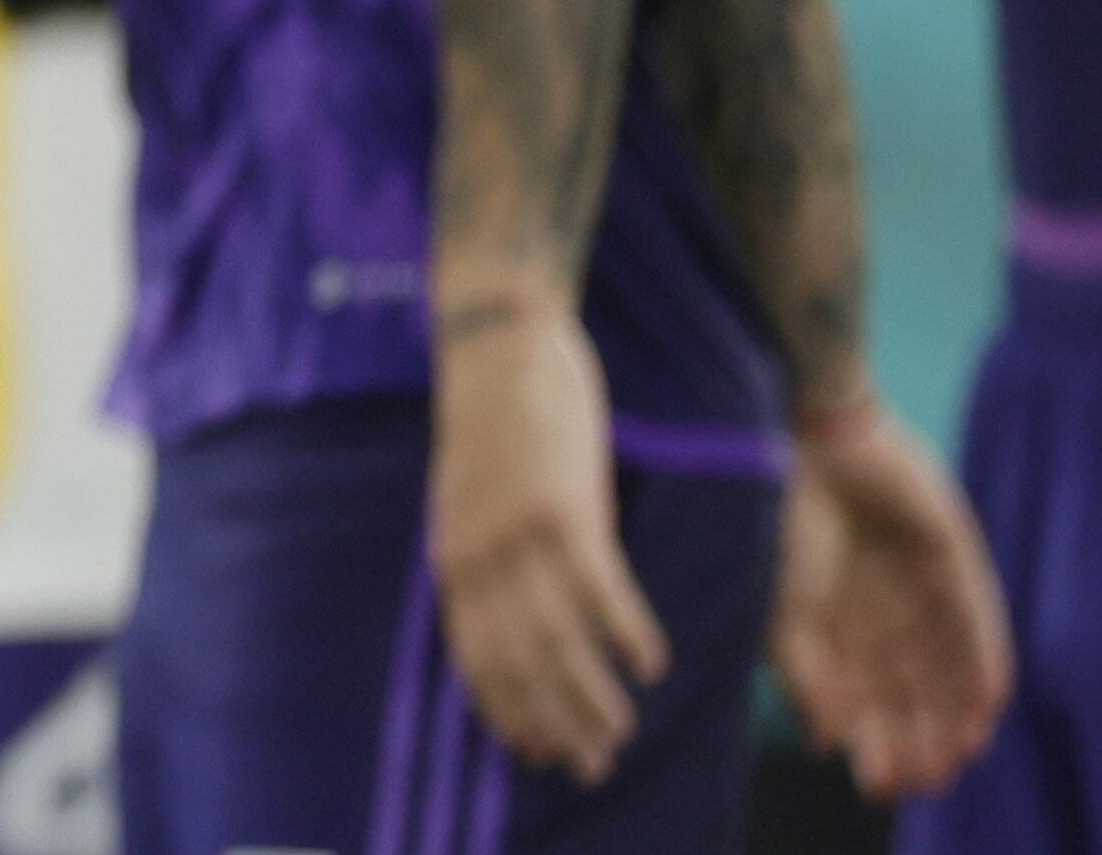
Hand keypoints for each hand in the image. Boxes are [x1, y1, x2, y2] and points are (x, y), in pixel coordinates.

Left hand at [429, 289, 667, 782]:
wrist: (497, 338)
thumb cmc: (494, 418)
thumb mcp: (470, 496)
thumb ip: (487, 555)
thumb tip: (515, 611)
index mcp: (451, 554)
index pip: (474, 658)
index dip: (505, 711)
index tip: (536, 752)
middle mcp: (477, 554)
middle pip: (518, 662)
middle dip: (554, 721)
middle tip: (592, 763)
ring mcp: (518, 532)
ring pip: (558, 638)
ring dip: (592, 694)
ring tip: (622, 727)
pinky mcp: (563, 505)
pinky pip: (599, 589)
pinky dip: (625, 633)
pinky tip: (650, 662)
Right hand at [771, 389, 1012, 801]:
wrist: (809, 443)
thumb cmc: (783, 525)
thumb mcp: (783, 612)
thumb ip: (803, 675)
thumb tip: (825, 742)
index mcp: (843, 627)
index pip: (868, 699)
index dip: (878, 742)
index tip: (880, 783)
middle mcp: (887, 613)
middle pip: (914, 690)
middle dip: (922, 736)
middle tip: (929, 779)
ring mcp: (923, 586)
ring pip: (950, 663)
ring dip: (957, 709)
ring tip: (963, 750)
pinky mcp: (955, 556)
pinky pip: (979, 618)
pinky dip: (984, 659)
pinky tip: (989, 700)